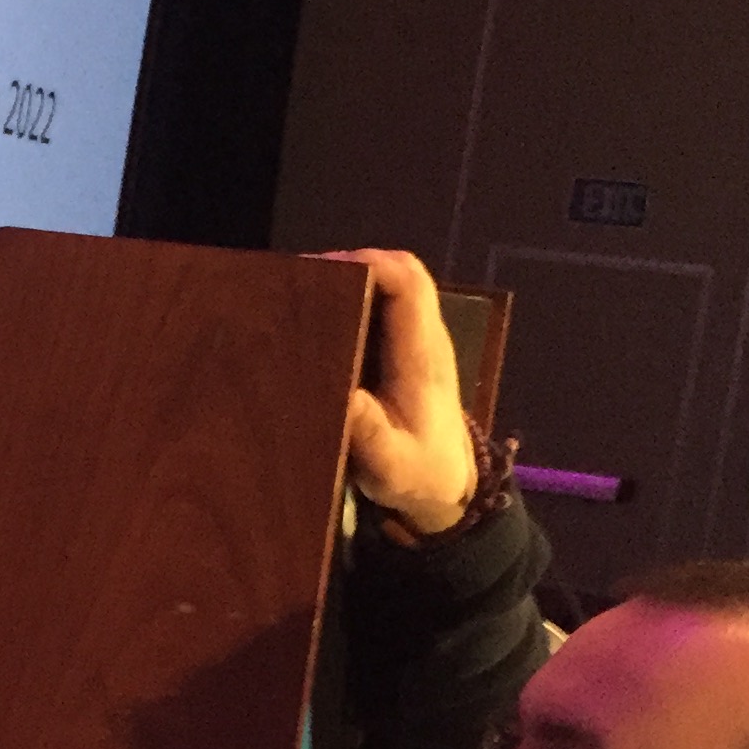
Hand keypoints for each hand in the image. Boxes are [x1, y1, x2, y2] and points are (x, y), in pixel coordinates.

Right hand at [324, 247, 478, 533]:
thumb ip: (368, 434)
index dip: (371, 265)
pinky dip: (352, 298)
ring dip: (351, 279)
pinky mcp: (403, 348)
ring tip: (301, 295)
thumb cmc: (418, 474)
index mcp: (421, 358)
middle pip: (403, 273)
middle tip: (301, 281)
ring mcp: (416, 340)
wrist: (448, 484)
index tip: (323, 271)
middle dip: (354, 264)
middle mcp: (423, 338)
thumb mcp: (390, 466)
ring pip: (393, 284)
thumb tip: (343, 396)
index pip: (410, 287)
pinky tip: (316, 318)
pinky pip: (383, 304)